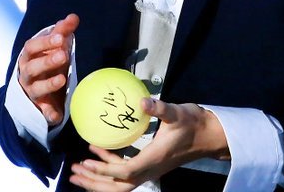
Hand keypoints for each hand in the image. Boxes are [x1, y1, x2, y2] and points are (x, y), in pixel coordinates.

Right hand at [18, 13, 79, 125]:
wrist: (35, 88)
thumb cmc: (46, 60)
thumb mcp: (54, 46)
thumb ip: (63, 31)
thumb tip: (73, 17)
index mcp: (30, 56)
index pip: (32, 47)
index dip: (45, 42)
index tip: (60, 37)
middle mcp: (28, 74)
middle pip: (32, 67)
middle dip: (47, 61)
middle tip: (63, 55)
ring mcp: (32, 91)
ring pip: (36, 88)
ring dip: (49, 84)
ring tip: (63, 79)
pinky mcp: (40, 106)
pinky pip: (43, 112)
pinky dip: (49, 113)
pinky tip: (57, 115)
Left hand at [70, 98, 229, 189]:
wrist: (209, 136)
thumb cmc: (193, 123)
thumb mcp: (176, 112)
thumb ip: (159, 108)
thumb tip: (141, 100)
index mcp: (153, 160)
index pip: (123, 172)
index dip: (104, 168)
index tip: (86, 160)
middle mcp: (150, 170)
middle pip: (117, 187)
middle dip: (94, 182)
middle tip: (74, 171)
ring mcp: (150, 171)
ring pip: (120, 185)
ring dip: (99, 180)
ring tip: (80, 171)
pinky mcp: (151, 166)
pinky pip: (125, 176)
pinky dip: (110, 171)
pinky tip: (101, 156)